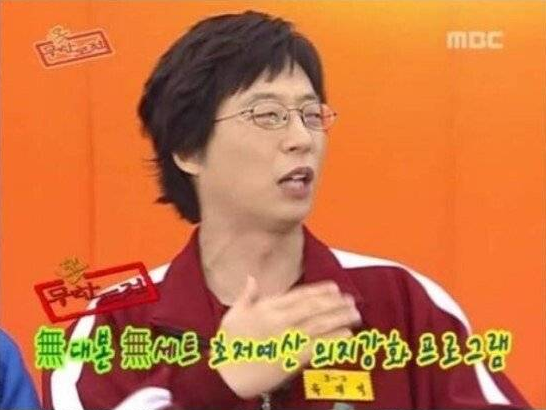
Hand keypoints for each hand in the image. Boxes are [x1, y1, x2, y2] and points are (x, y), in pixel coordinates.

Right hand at [215, 275, 360, 398]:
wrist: (225, 375)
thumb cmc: (228, 345)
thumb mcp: (232, 315)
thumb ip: (246, 296)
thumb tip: (251, 278)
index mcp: (266, 308)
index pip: (298, 295)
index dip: (319, 291)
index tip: (334, 287)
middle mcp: (279, 321)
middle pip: (313, 308)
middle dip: (335, 303)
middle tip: (351, 300)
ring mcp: (286, 339)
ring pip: (319, 325)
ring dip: (340, 318)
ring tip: (355, 314)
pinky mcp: (291, 359)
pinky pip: (317, 347)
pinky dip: (333, 340)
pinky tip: (347, 335)